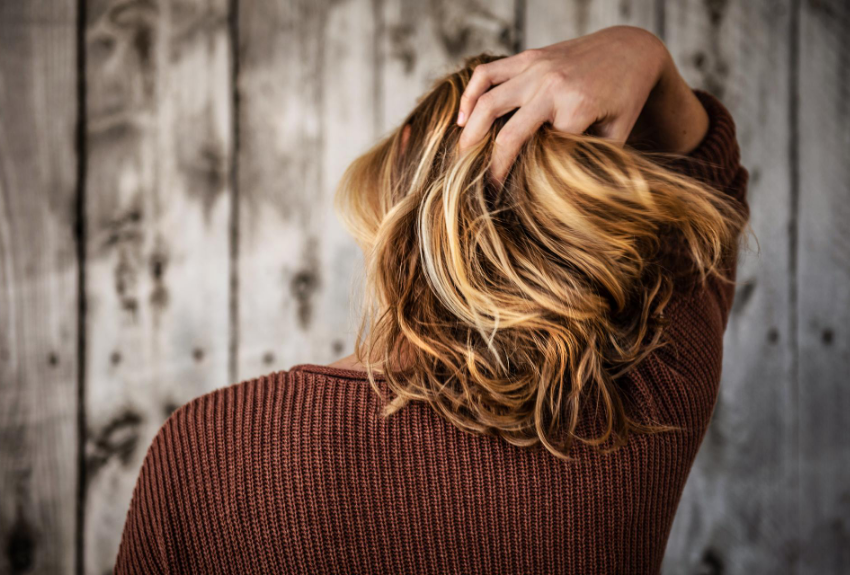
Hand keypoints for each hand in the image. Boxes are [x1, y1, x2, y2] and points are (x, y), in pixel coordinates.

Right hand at [457, 26, 706, 182]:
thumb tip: (563, 195)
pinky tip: (463, 117)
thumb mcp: (618, 134)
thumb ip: (590, 159)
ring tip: (461, 156)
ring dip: (470, 132)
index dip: (526, 178)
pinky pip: (486, 73)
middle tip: (477, 188)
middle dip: (490, 166)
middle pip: (507, 134)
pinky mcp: (527, 57)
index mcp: (578, 107)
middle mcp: (552, 85)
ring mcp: (535, 68)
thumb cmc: (626, 97)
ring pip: (487, 101)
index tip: (514, 200)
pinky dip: (469, 95)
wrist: (631, 48)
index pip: (541, 154)